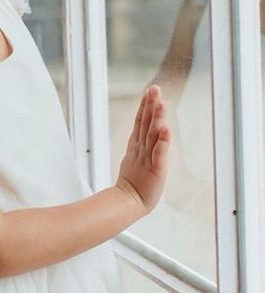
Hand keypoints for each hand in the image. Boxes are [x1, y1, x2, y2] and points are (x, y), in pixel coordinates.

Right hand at [115, 85, 170, 215]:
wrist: (127, 203)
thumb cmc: (133, 185)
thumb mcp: (135, 160)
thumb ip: (139, 146)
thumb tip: (141, 135)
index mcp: (137, 147)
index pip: (140, 122)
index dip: (145, 106)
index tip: (149, 91)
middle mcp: (142, 149)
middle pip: (146, 124)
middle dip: (150, 105)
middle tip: (155, 89)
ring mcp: (148, 158)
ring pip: (152, 135)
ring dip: (157, 118)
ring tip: (161, 103)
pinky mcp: (156, 169)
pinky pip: (159, 153)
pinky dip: (163, 141)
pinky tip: (166, 128)